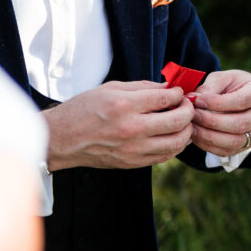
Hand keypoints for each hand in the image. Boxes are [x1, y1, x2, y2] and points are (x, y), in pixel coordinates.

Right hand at [44, 80, 193, 170]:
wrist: (61, 139)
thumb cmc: (83, 110)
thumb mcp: (110, 88)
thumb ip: (143, 87)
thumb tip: (169, 87)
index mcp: (124, 106)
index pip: (166, 98)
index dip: (179, 93)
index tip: (178, 92)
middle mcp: (131, 129)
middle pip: (178, 121)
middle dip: (189, 110)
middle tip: (187, 105)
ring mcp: (133, 149)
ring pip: (177, 142)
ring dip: (187, 130)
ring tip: (184, 121)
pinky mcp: (132, 163)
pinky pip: (165, 156)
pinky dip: (175, 145)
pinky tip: (173, 136)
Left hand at [189, 69, 250, 155]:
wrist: (246, 98)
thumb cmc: (233, 86)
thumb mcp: (223, 79)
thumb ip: (209, 88)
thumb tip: (192, 99)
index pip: (241, 101)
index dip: (217, 103)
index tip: (197, 101)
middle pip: (239, 124)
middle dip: (211, 121)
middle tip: (192, 115)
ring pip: (234, 141)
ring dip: (209, 136)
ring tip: (192, 127)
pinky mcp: (248, 145)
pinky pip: (228, 151)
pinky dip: (209, 146)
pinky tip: (196, 136)